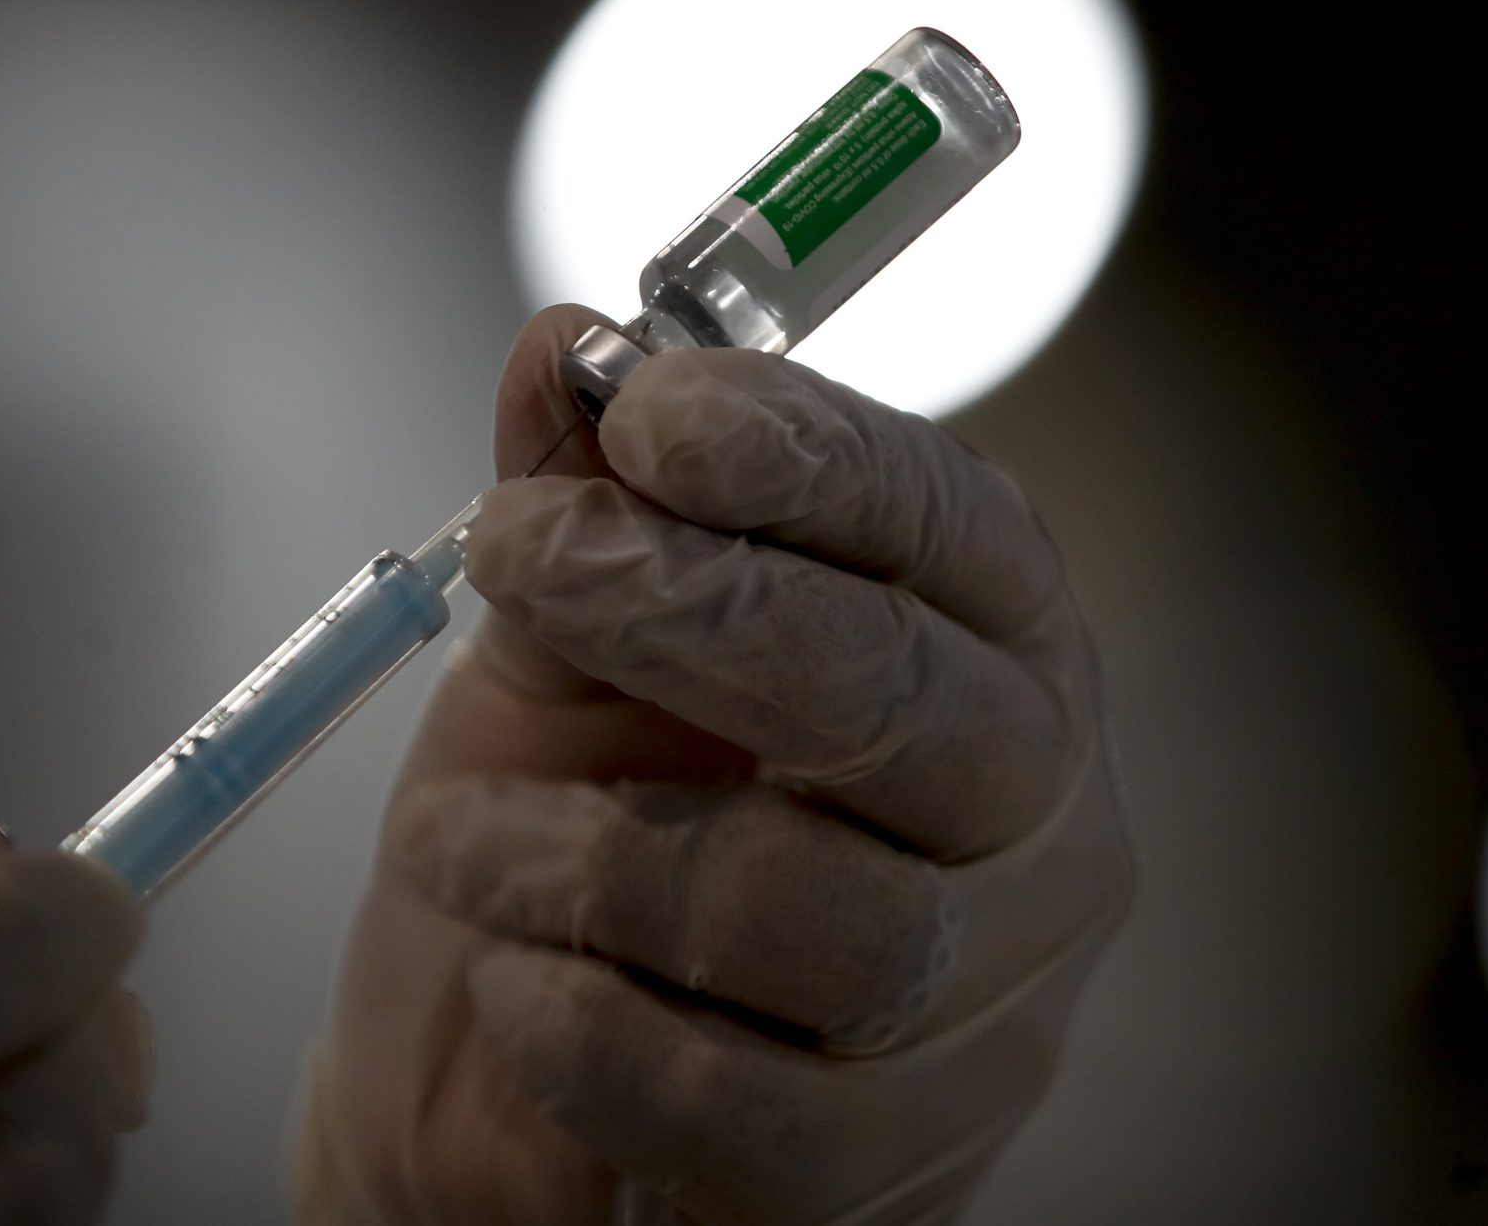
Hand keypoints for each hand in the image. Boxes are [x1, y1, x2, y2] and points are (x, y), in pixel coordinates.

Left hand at [297, 307, 1133, 1223]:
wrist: (499, 1089)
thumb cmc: (562, 829)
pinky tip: (517, 985)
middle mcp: (1032, 815)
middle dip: (693, 606)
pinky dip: (582, 1027)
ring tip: (456, 836)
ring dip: (585, 852)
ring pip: (808, 908)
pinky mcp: (887, 1174)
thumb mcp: (553, 647)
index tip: (648, 402)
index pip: (951, 527)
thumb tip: (560, 344)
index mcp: (989, 648)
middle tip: (518, 553)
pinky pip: (735, 1103)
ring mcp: (985, 1010)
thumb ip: (578, 502)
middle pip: (904, 697)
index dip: (807, 452)